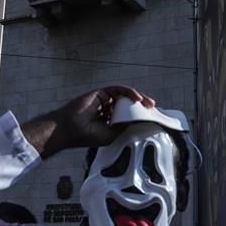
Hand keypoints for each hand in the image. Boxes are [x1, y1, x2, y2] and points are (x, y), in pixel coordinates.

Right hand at [20, 86, 154, 157]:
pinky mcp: (101, 93)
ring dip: (139, 98)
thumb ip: (125, 126)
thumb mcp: (112, 134)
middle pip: (128, 103)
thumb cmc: (87, 135)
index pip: (128, 114)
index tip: (151, 116)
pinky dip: (129, 92)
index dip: (139, 114)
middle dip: (142, 105)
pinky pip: (118, 90)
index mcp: (110, 120)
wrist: (71, 129)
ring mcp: (104, 100)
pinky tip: (137, 98)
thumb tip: (140, 121)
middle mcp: (108, 109)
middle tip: (153, 108)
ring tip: (148, 103)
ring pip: (125, 96)